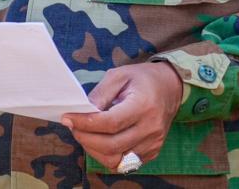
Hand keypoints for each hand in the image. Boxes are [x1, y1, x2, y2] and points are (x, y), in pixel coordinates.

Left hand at [61, 61, 183, 171]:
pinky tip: (99, 141)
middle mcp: (151, 128)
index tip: (68, 118)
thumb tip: (81, 111)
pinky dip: (107, 155)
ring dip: (94, 150)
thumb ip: (100, 93)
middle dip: (85, 138)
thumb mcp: (119, 75)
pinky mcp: (152, 152)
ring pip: (116, 159)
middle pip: (111, 145)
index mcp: (143, 105)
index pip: (110, 123)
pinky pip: (124, 163)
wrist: (170, 88)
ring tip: (84, 134)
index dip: (85, 123)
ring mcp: (153, 143)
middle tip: (73, 126)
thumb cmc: (142, 79)